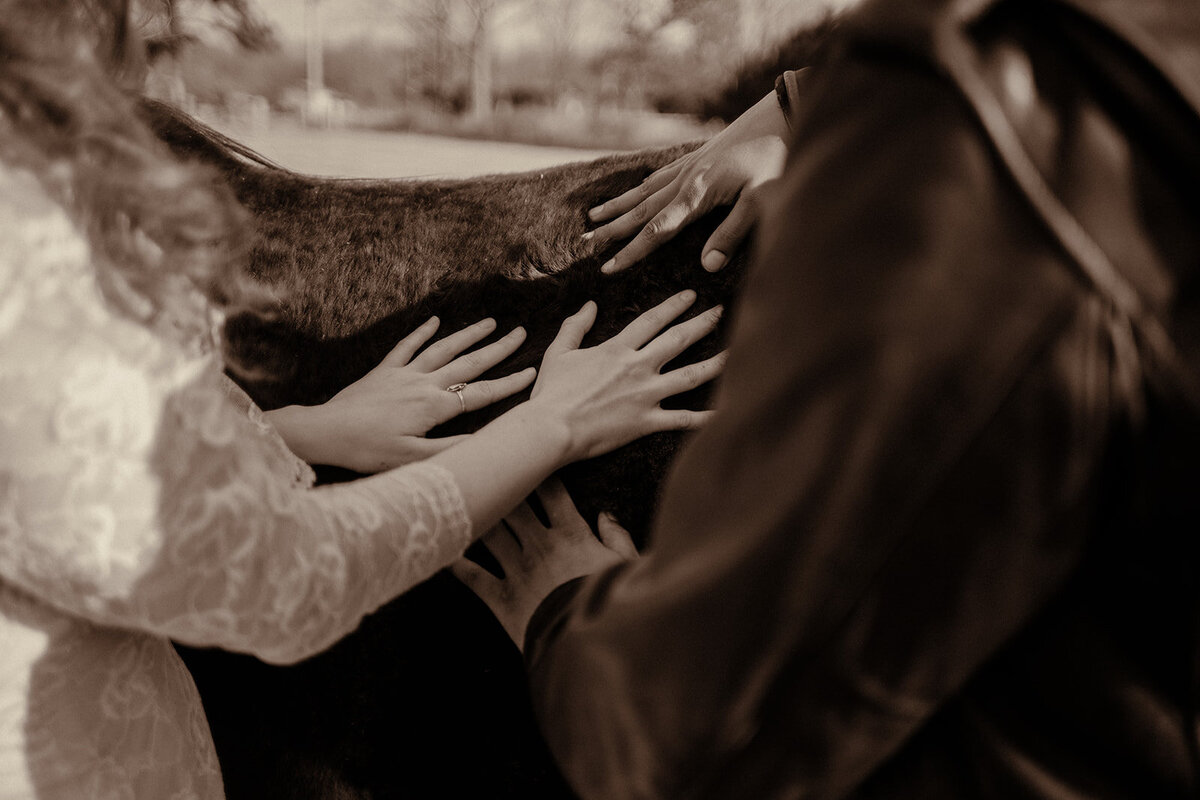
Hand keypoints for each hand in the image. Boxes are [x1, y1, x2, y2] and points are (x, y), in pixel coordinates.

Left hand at [267, 316, 535, 472]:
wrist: (326, 431)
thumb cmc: (369, 450)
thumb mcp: (413, 459)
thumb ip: (451, 448)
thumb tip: (485, 440)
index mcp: (434, 406)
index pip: (481, 393)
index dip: (509, 383)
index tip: (533, 372)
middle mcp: (423, 383)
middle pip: (467, 362)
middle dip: (497, 348)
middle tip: (520, 332)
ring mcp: (403, 373)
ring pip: (442, 348)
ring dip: (467, 334)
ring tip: (490, 322)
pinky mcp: (383, 371)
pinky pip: (406, 346)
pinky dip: (422, 332)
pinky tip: (435, 320)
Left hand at [452, 477, 636, 648]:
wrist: (589, 643)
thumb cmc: (613, 604)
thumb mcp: (628, 568)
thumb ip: (618, 538)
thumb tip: (606, 515)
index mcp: (571, 534)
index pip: (552, 491)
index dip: (539, 469)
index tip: (529, 455)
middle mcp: (540, 545)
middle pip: (513, 502)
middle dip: (500, 484)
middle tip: (487, 467)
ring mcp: (518, 570)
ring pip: (490, 530)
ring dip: (478, 515)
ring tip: (462, 497)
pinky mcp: (502, 597)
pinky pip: (473, 577)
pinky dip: (456, 564)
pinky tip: (443, 549)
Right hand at [529, 290, 725, 463]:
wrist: (552, 428)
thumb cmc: (551, 392)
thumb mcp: (558, 352)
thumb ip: (575, 326)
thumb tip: (590, 306)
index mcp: (617, 349)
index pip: (652, 320)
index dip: (673, 305)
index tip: (691, 295)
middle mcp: (637, 368)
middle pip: (678, 340)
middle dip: (702, 323)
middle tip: (721, 311)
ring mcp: (645, 395)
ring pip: (690, 376)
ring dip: (716, 363)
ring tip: (738, 352)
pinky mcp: (646, 422)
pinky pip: (683, 419)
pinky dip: (706, 417)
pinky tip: (727, 412)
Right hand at [584, 92, 789, 273]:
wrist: (779, 116)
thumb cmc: (774, 160)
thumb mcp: (760, 200)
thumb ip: (732, 234)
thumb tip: (706, 267)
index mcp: (696, 194)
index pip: (657, 231)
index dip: (632, 251)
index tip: (609, 268)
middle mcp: (684, 180)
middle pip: (641, 211)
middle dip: (612, 231)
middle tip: (585, 245)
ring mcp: (687, 167)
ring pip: (644, 192)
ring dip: (618, 208)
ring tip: (593, 218)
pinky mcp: (695, 159)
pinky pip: (658, 177)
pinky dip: (639, 187)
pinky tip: (634, 191)